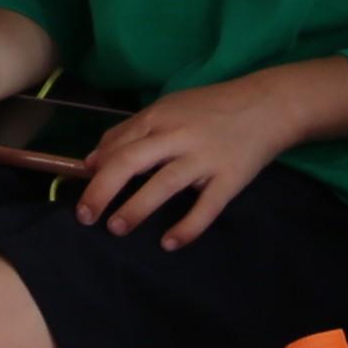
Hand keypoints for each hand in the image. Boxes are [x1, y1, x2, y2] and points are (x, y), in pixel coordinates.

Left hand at [74, 73, 321, 245]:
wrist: (267, 105)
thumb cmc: (211, 108)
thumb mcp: (168, 109)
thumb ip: (129, 131)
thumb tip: (91, 161)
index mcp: (159, 117)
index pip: (118, 143)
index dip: (96, 169)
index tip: (79, 191)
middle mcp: (178, 135)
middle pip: (131, 161)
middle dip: (103, 190)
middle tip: (86, 216)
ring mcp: (204, 157)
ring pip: (164, 184)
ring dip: (137, 208)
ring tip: (116, 228)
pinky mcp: (230, 178)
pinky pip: (206, 207)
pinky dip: (187, 226)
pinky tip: (169, 243)